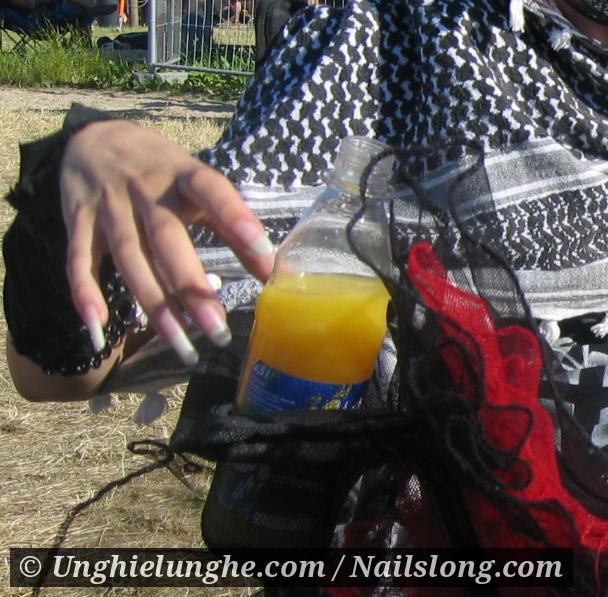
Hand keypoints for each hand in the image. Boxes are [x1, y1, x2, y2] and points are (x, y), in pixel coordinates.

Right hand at [61, 119, 274, 364]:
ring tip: (181, 343)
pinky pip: (79, 259)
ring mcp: (107, 205)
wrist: (92, 139)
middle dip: (190, 285)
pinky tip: (100, 327)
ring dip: (153, 302)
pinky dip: (85, 291)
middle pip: (166, 238)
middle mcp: (144, 188)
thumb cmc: (160, 171)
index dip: (234, 216)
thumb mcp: (196, 185)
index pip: (210, 189)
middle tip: (217, 328)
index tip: (263, 250)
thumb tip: (273, 269)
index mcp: (182, 173)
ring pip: (128, 256)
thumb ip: (232, 225)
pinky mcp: (78, 221)